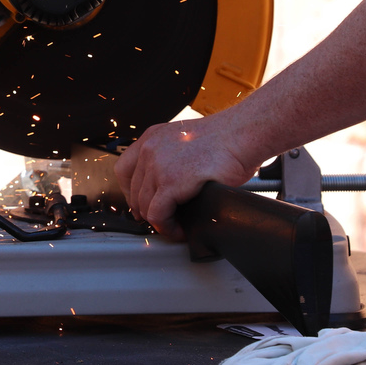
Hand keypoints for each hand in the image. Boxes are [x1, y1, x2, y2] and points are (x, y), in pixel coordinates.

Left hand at [114, 111, 261, 237]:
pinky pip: (158, 215)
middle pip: (134, 191)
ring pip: (144, 206)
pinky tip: (179, 230)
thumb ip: (170, 158)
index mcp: (152, 138)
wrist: (242, 134)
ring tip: (175, 226)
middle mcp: (150, 149)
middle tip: (163, 220)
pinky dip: (167, 227)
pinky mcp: (171, 182)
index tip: (141, 204)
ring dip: (159, 221)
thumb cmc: (225, 139)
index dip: (131, 192)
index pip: (124, 170)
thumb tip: (167, 186)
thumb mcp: (186, 141)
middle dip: (146, 211)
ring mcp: (158, 165)